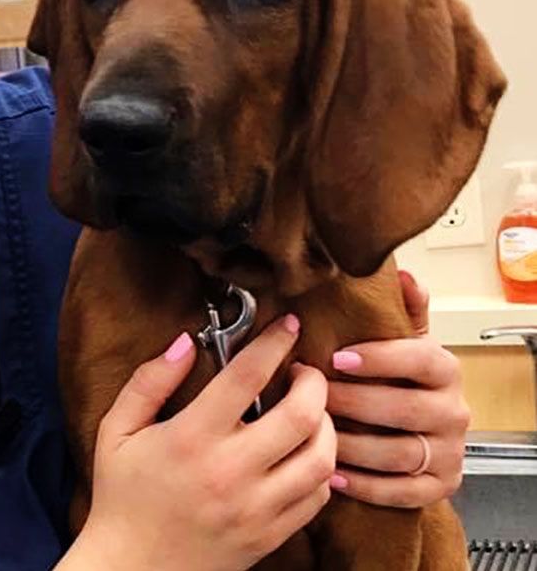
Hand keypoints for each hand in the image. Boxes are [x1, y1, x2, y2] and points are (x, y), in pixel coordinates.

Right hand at [70, 316, 335, 570]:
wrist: (132, 570)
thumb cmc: (122, 496)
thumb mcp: (116, 430)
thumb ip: (148, 381)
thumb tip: (185, 342)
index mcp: (191, 438)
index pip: (247, 376)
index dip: (274, 342)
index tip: (289, 324)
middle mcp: (230, 471)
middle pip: (302, 414)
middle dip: (314, 381)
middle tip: (305, 371)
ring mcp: (255, 508)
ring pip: (321, 458)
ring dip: (326, 426)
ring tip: (309, 412)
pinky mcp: (269, 536)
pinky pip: (318, 497)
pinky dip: (321, 469)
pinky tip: (303, 455)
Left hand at [325, 271, 469, 507]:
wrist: (418, 430)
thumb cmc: (398, 378)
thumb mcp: (402, 340)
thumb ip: (402, 310)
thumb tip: (403, 275)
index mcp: (444, 370)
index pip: (420, 359)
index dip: (380, 358)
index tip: (337, 357)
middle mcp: (453, 412)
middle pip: (403, 409)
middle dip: (353, 402)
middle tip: (313, 396)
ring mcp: (447, 452)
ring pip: (398, 452)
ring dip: (351, 444)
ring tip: (313, 433)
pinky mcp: (438, 486)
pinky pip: (401, 491)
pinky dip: (365, 484)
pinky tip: (332, 474)